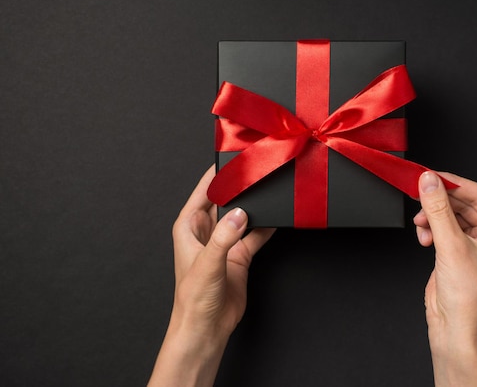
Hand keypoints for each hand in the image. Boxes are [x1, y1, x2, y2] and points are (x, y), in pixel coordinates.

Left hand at [148, 165, 274, 386]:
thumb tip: (241, 214)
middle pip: (225, 201)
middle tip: (257, 172)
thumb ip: (224, 238)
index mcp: (189, 227)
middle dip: (239, 188)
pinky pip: (255, 235)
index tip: (232, 158)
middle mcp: (206, 231)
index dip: (215, 175)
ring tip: (269, 193)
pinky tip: (276, 218)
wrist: (206, 328)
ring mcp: (225, 242)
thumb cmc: (193, 300)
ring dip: (254, 208)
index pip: (202, 192)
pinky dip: (266, 227)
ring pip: (242, 216)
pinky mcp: (240, 255)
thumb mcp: (207, 264)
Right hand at [414, 171, 476, 386]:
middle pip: (464, 202)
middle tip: (419, 194)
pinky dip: (431, 229)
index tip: (431, 175)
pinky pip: (445, 227)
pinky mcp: (461, 249)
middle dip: (440, 202)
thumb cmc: (469, 299)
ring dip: (433, 217)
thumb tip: (429, 181)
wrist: (456, 329)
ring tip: (421, 224)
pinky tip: (424, 238)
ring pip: (452, 214)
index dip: (454, 183)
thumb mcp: (451, 246)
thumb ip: (438, 209)